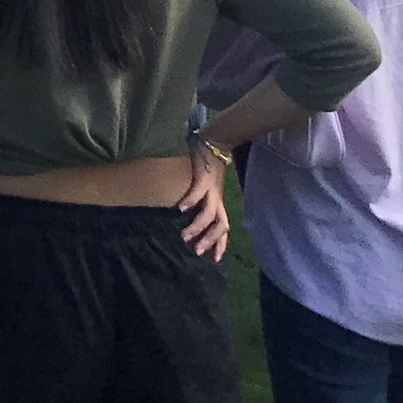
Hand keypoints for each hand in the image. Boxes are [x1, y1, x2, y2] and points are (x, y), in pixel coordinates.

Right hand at [180, 136, 231, 259]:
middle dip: (209, 240)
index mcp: (217, 201)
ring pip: (209, 214)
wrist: (215, 142)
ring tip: (184, 236)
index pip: (223, 228)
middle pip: (220, 225)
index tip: (214, 260)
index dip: (220, 244)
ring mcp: (211, 189)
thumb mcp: (206, 185)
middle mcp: (216, 198)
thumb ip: (200, 198)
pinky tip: (179, 209)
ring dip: (198, 228)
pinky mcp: (204, 178)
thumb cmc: (207, 164)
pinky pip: (197, 193)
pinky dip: (189, 202)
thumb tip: (186, 212)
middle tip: (196, 251)